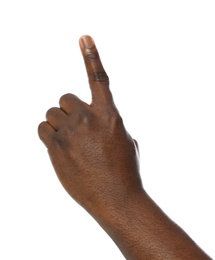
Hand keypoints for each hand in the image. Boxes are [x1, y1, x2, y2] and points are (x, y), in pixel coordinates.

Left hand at [38, 35, 142, 219]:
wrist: (117, 199)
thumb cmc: (126, 170)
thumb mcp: (126, 141)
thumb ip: (110, 124)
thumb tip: (96, 119)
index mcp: (110, 115)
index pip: (99, 79)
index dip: (91, 56)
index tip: (84, 37)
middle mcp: (89, 119)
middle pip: (65, 98)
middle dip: (69, 110)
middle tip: (76, 127)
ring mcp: (71, 133)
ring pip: (52, 113)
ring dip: (58, 122)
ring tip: (69, 140)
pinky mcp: (56, 148)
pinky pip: (42, 129)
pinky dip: (48, 134)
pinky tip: (59, 146)